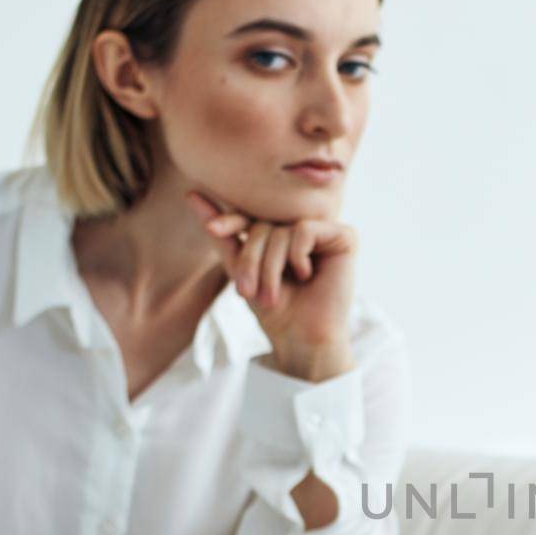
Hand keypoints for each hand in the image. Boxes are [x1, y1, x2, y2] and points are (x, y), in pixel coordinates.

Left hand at [184, 190, 356, 381]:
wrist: (302, 339)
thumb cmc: (275, 310)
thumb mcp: (240, 269)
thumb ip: (221, 234)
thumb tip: (191, 195)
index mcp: (282, 233)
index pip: (252, 216)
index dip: (230, 221)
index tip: (213, 229)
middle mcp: (304, 229)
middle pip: (264, 225)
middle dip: (251, 259)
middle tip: (247, 291)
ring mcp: (325, 232)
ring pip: (281, 230)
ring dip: (270, 267)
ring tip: (272, 295)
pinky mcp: (344, 237)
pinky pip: (305, 230)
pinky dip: (297, 255)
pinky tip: (306, 275)